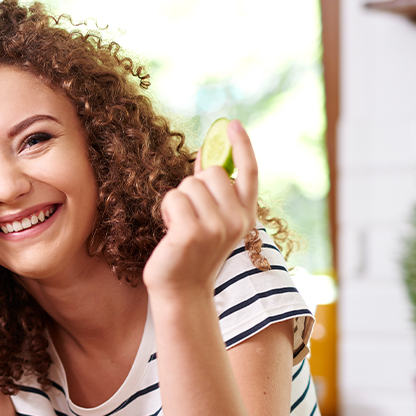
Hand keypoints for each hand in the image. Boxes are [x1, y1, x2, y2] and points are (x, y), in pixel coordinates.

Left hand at [143, 120, 258, 296]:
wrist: (182, 292)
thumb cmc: (192, 253)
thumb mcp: (211, 221)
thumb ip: (213, 192)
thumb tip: (205, 155)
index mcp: (245, 217)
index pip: (249, 173)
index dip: (242, 145)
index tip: (231, 124)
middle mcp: (236, 221)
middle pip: (211, 172)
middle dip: (194, 186)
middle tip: (190, 215)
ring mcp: (215, 228)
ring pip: (189, 185)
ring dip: (178, 201)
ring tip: (180, 227)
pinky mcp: (191, 233)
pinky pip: (173, 198)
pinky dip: (167, 211)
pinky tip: (171, 233)